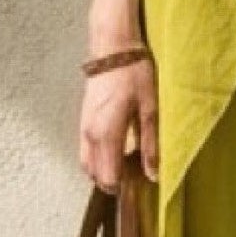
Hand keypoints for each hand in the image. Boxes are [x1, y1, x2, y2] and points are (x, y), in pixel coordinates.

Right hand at [79, 53, 157, 189]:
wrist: (112, 48)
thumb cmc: (134, 75)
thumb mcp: (150, 109)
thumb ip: (150, 145)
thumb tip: (152, 175)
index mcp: (107, 135)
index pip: (108, 178)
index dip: (123, 188)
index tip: (140, 183)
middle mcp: (90, 136)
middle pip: (95, 175)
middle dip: (113, 182)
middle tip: (135, 175)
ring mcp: (83, 128)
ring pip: (87, 164)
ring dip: (104, 171)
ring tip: (127, 164)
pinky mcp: (82, 121)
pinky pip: (86, 151)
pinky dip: (98, 158)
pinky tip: (117, 149)